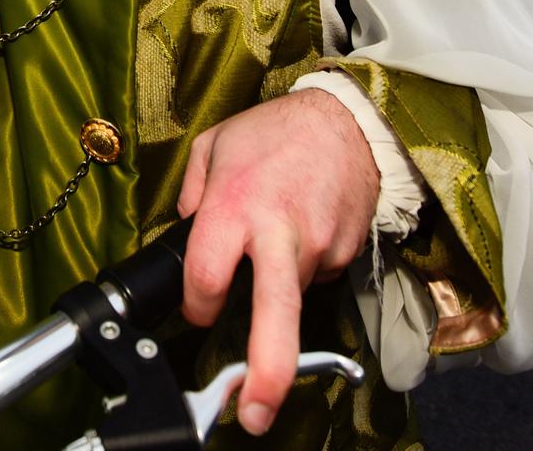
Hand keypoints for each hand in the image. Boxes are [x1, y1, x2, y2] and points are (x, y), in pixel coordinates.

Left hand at [176, 88, 378, 435]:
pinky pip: (315, 277)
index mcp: (235, 205)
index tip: (199, 307)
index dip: (196, 303)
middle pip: (274, 313)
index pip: (206, 276)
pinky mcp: (346, 254)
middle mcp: (278, 232)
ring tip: (280, 232)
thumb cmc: (274, 133)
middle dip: (267, 370)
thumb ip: (190, 195)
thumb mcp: (212, 147)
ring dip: (279, 284)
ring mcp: (318, 246)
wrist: (349, 121)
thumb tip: (183, 233)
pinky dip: (304, 264)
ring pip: (291, 295)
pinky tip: (302, 227)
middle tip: (255, 411)